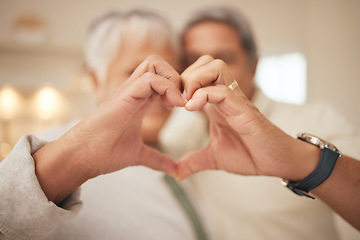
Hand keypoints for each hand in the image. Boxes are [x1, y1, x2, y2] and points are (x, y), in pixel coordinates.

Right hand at [34, 55, 185, 203]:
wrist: (83, 157)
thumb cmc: (106, 153)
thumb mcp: (140, 155)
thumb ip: (158, 159)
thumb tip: (174, 170)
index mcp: (139, 101)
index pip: (161, 79)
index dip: (177, 88)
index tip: (184, 108)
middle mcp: (134, 92)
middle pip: (158, 64)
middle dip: (177, 78)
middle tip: (182, 101)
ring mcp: (128, 91)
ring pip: (154, 63)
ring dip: (172, 80)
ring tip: (178, 103)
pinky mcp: (124, 95)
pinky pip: (150, 78)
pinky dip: (167, 88)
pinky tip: (173, 107)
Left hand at [177, 55, 318, 180]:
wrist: (277, 163)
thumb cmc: (250, 155)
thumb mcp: (213, 158)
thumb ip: (194, 161)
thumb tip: (176, 173)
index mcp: (216, 104)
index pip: (197, 74)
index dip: (179, 83)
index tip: (168, 104)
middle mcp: (225, 96)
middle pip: (205, 61)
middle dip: (185, 76)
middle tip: (177, 100)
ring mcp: (235, 100)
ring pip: (214, 66)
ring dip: (194, 80)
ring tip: (186, 102)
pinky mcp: (243, 110)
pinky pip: (222, 91)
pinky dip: (204, 95)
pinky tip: (192, 109)